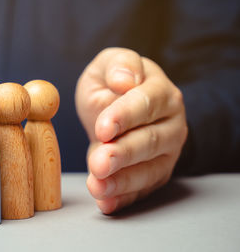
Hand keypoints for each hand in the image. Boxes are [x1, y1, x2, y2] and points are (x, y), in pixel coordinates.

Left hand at [75, 48, 186, 213]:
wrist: (118, 109)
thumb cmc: (112, 84)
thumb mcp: (109, 64)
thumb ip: (118, 65)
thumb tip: (124, 80)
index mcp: (161, 93)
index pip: (147, 103)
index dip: (125, 116)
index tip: (102, 128)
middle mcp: (170, 125)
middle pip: (149, 141)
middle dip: (122, 154)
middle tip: (99, 163)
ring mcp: (165, 154)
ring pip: (148, 171)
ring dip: (121, 182)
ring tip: (97, 186)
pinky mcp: (153, 175)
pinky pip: (141, 191)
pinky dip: (123, 199)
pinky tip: (105, 202)